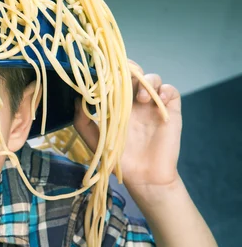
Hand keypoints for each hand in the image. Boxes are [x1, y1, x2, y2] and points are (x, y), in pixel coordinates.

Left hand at [74, 62, 182, 191]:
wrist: (143, 177)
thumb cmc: (118, 159)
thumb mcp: (94, 140)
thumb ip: (83, 121)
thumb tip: (76, 99)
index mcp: (116, 105)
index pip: (115, 80)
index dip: (111, 71)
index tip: (105, 70)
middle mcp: (134, 102)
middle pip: (134, 74)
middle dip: (129, 70)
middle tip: (124, 78)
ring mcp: (152, 105)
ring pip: (152, 78)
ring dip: (147, 81)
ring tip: (141, 98)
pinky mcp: (170, 111)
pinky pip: (171, 91)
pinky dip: (165, 90)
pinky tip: (158, 100)